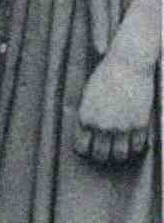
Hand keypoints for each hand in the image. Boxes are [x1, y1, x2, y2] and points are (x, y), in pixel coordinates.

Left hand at [76, 51, 155, 165]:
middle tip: (104, 156)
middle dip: (102, 157)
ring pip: (120, 154)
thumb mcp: (88, 95)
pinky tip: (134, 145)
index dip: (86, 151)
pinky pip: (137, 146)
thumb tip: (88, 133)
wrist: (127, 64)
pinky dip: (135, 148)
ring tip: (119, 154)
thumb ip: (88, 115)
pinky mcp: (140, 123)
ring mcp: (122, 126)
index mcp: (86, 118)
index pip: (83, 147)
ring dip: (119, 156)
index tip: (90, 151)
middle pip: (101, 154)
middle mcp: (103, 125)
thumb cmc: (105, 76)